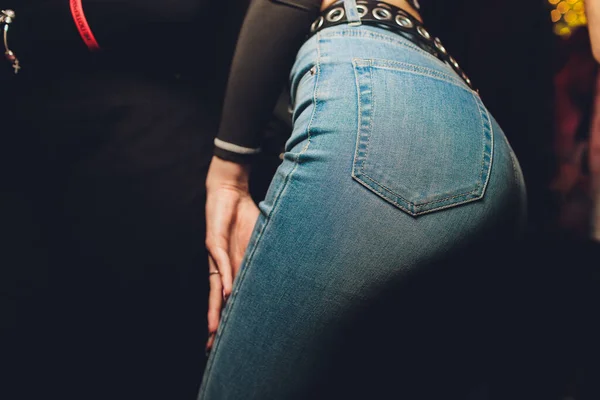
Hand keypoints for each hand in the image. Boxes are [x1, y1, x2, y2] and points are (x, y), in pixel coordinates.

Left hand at [205, 156, 258, 353]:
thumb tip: (277, 280)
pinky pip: (220, 261)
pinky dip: (225, 276)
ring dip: (216, 307)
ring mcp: (216, 255)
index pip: (228, 299)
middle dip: (216, 322)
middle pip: (216, 300)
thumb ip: (260, 262)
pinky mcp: (214, 241)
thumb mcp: (257, 244)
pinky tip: (228, 291)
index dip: (227, 318)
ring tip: (216, 328)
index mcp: (232, 268)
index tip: (225, 341)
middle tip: (212, 347)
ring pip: (215, 286)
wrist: (231, 191)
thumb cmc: (244, 217)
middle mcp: (221, 266)